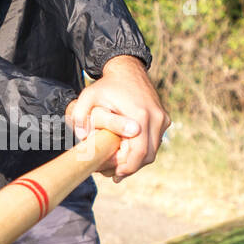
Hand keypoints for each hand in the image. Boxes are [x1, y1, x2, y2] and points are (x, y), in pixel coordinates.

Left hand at [65, 56, 169, 181]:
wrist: (127, 69)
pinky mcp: (163, 118)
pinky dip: (143, 150)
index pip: (139, 153)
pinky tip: (127, 152)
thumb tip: (83, 139)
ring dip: (137, 160)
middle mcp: (156, 118)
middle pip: (148, 156)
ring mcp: (162, 118)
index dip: (127, 168)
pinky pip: (155, 142)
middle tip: (114, 174)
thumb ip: (79, 117)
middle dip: (131, 168)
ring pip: (153, 151)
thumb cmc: (106, 85)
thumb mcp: (87, 97)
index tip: (113, 175)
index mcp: (140, 116)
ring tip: (118, 165)